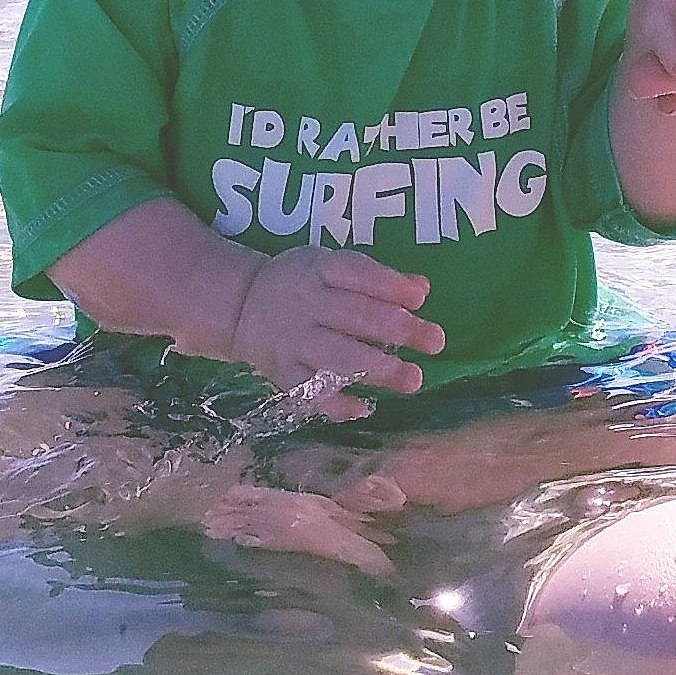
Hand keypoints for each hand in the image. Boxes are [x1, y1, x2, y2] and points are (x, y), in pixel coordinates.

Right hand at [229, 246, 445, 421]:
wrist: (240, 305)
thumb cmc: (302, 283)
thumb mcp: (331, 266)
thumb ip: (375, 277)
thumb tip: (421, 288)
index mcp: (318, 269)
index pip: (355, 273)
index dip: (388, 285)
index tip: (420, 298)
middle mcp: (305, 304)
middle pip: (354, 315)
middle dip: (398, 330)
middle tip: (435, 341)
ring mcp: (293, 341)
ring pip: (336, 356)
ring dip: (377, 369)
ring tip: (414, 379)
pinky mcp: (283, 373)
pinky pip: (310, 393)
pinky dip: (336, 404)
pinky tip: (363, 408)